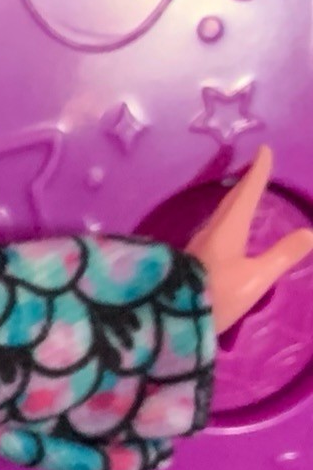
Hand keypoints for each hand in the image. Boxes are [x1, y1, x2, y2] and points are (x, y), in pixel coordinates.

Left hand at [185, 145, 312, 336]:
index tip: (263, 150)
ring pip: (221, 216)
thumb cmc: (216, 296)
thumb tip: (310, 232)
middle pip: (231, 202)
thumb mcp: (256, 278)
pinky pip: (215, 230)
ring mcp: (198, 247)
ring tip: (244, 195)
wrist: (170, 319)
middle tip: (257, 167)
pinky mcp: (191, 261)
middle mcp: (210, 232)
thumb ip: (282, 255)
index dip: (257, 173)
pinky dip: (227, 220)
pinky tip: (226, 231)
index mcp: (228, 230)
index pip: (246, 194)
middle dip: (246, 184)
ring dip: (234, 202)